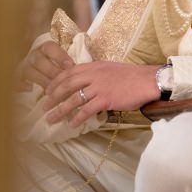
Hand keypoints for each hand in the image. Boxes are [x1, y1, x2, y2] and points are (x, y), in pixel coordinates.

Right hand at [17, 39, 72, 92]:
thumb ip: (68, 63)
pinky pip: (16, 80)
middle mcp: (34, 54)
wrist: (40, 66)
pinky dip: (21, 84)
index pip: (51, 48)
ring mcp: (24, 65)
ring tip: (50, 90)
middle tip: (62, 81)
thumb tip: (79, 69)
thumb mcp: (62, 59)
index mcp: (46, 47)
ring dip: (41, 80)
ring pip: (29, 71)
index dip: (60, 56)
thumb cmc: (56, 64)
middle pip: (40, 61)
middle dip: (52, 71)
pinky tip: (29, 89)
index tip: (70, 66)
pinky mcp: (17, 76)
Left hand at [40, 61, 159, 129]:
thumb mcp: (110, 69)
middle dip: (53, 96)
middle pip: (67, 84)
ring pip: (73, 99)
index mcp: (94, 66)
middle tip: (44, 106)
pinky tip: (71, 125)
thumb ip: (96, 75)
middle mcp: (94, 74)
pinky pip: (87, 110)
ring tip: (50, 119)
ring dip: (60, 110)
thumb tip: (84, 85)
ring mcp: (99, 87)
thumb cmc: (131, 76)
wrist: (147, 80)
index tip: (47, 90)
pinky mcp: (106, 98)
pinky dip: (77, 118)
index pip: (69, 72)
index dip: (56, 81)